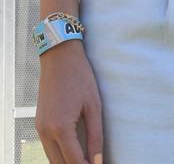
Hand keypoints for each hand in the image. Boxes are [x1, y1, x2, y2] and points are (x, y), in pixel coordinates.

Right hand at [36, 40, 102, 163]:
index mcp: (61, 128)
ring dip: (67, 163)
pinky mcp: (39, 124)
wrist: (59, 56)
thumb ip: (96, 136)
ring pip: (52, 159)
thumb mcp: (94, 105)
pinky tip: (74, 152)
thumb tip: (98, 161)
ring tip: (85, 160)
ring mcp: (40, 129)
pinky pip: (48, 148)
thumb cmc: (80, 76)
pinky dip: (60, 154)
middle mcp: (46, 132)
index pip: (74, 162)